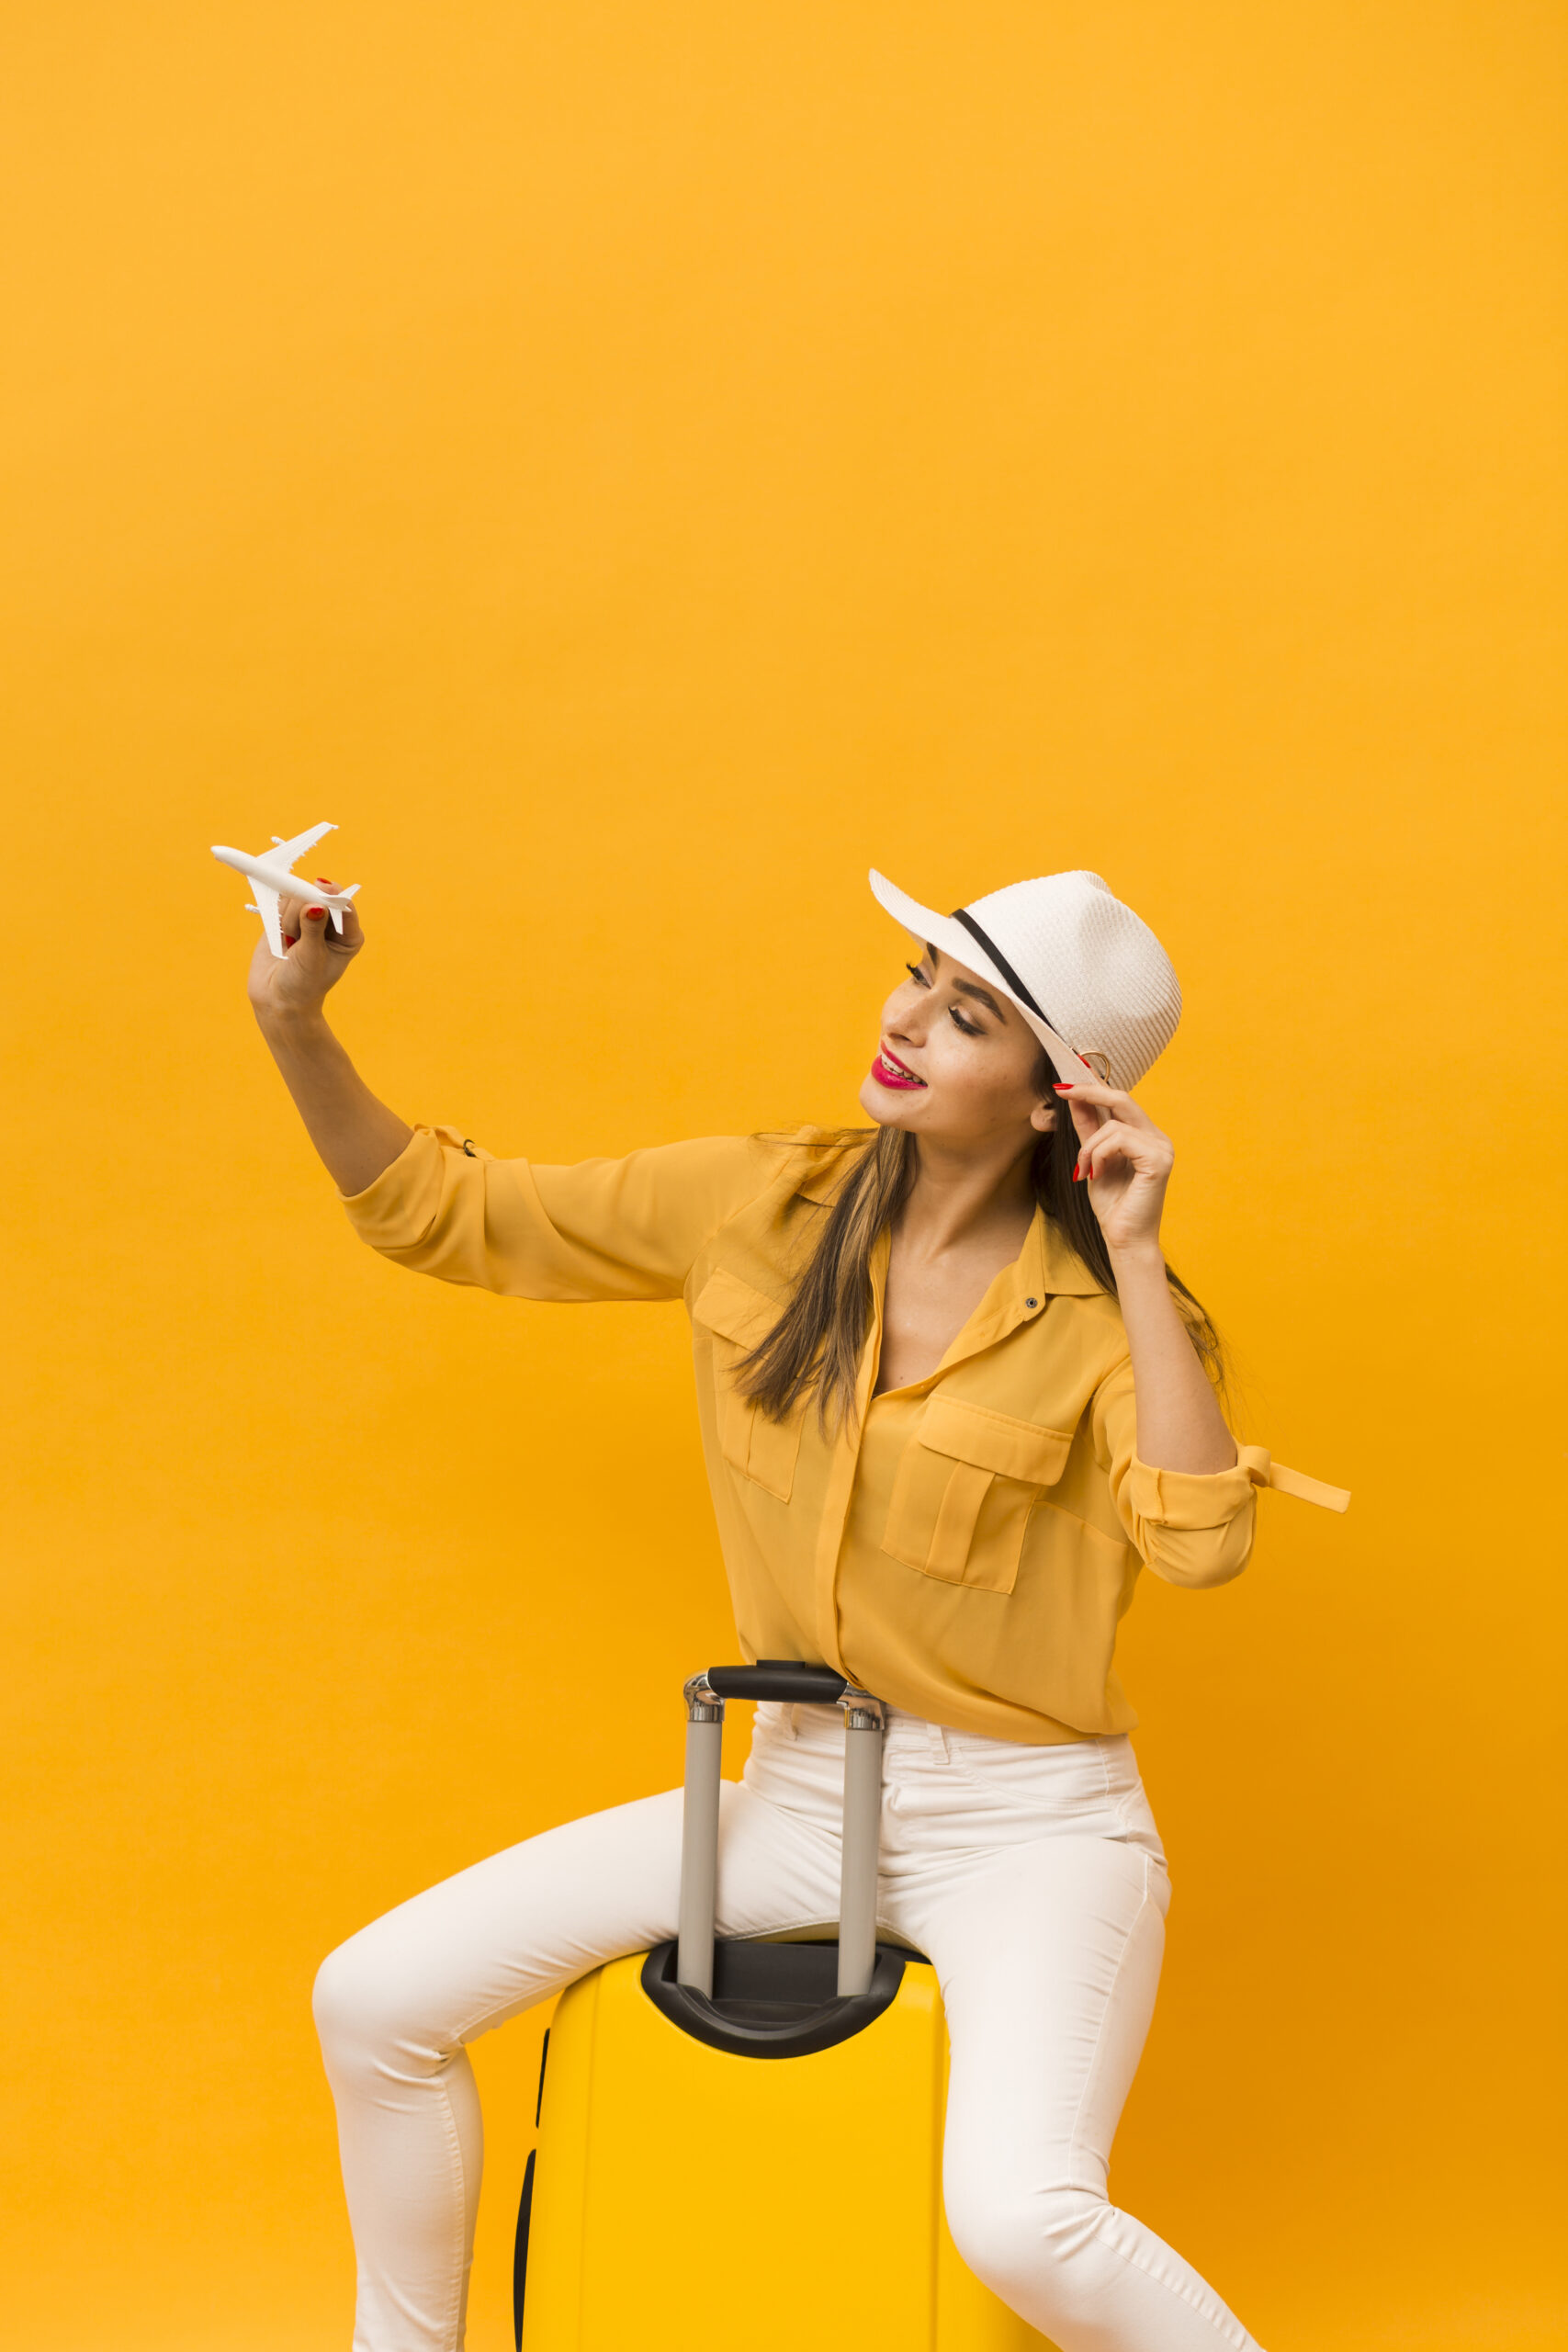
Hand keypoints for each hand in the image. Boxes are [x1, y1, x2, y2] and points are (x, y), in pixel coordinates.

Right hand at [246, 879, 364, 1024]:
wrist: (278, 999)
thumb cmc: (302, 984)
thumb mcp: (311, 958)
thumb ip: (313, 929)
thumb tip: (314, 904)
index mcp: (348, 935)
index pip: (344, 906)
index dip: (332, 895)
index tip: (320, 888)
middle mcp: (331, 925)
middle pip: (320, 895)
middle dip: (303, 908)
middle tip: (295, 935)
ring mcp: (309, 919)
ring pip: (298, 897)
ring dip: (289, 918)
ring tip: (290, 944)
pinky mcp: (288, 918)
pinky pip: (283, 902)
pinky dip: (278, 914)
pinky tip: (281, 934)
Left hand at [1053, 1078, 1173, 1256]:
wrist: (1124, 1239)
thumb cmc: (1112, 1205)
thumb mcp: (1092, 1159)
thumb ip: (1088, 1129)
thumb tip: (1075, 1098)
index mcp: (1146, 1136)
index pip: (1121, 1102)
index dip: (1095, 1086)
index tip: (1067, 1082)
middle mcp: (1158, 1137)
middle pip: (1123, 1099)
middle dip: (1089, 1092)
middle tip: (1062, 1091)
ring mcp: (1162, 1147)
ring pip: (1113, 1125)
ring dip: (1089, 1147)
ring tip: (1085, 1171)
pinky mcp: (1159, 1159)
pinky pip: (1118, 1139)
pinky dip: (1099, 1155)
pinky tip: (1097, 1174)